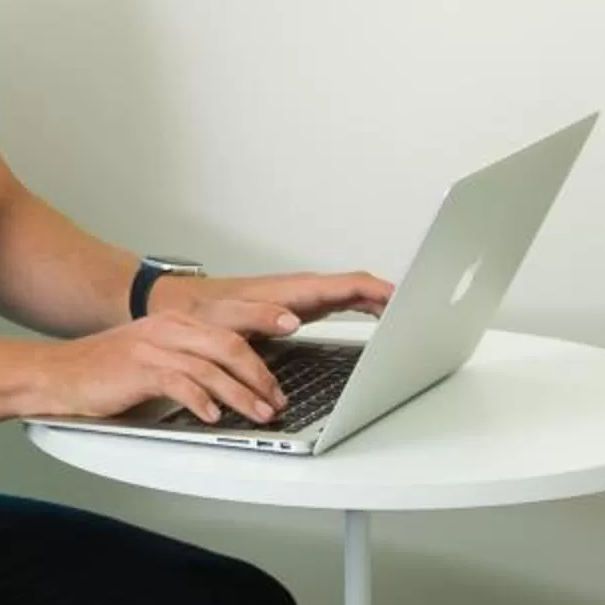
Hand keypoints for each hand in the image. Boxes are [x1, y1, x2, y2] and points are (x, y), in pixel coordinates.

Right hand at [33, 312, 289, 426]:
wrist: (57, 373)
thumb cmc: (103, 372)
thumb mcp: (153, 359)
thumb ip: (189, 365)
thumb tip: (227, 387)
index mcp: (175, 322)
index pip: (231, 323)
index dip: (264, 326)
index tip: (292, 332)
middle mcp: (168, 329)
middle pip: (229, 344)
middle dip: (261, 373)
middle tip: (278, 398)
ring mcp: (153, 348)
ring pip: (212, 366)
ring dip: (241, 394)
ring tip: (259, 413)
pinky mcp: (139, 370)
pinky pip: (181, 384)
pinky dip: (202, 401)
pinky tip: (213, 416)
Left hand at [156, 269, 394, 336]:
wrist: (182, 307)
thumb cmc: (204, 312)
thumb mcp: (227, 318)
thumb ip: (259, 317)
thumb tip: (293, 319)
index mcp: (292, 290)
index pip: (348, 285)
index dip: (381, 291)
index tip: (408, 300)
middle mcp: (302, 290)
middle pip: (359, 287)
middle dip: (392, 295)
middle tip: (422, 311)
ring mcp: (303, 297)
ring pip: (353, 293)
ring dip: (381, 301)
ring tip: (411, 316)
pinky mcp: (299, 307)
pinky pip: (342, 302)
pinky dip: (364, 307)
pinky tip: (377, 318)